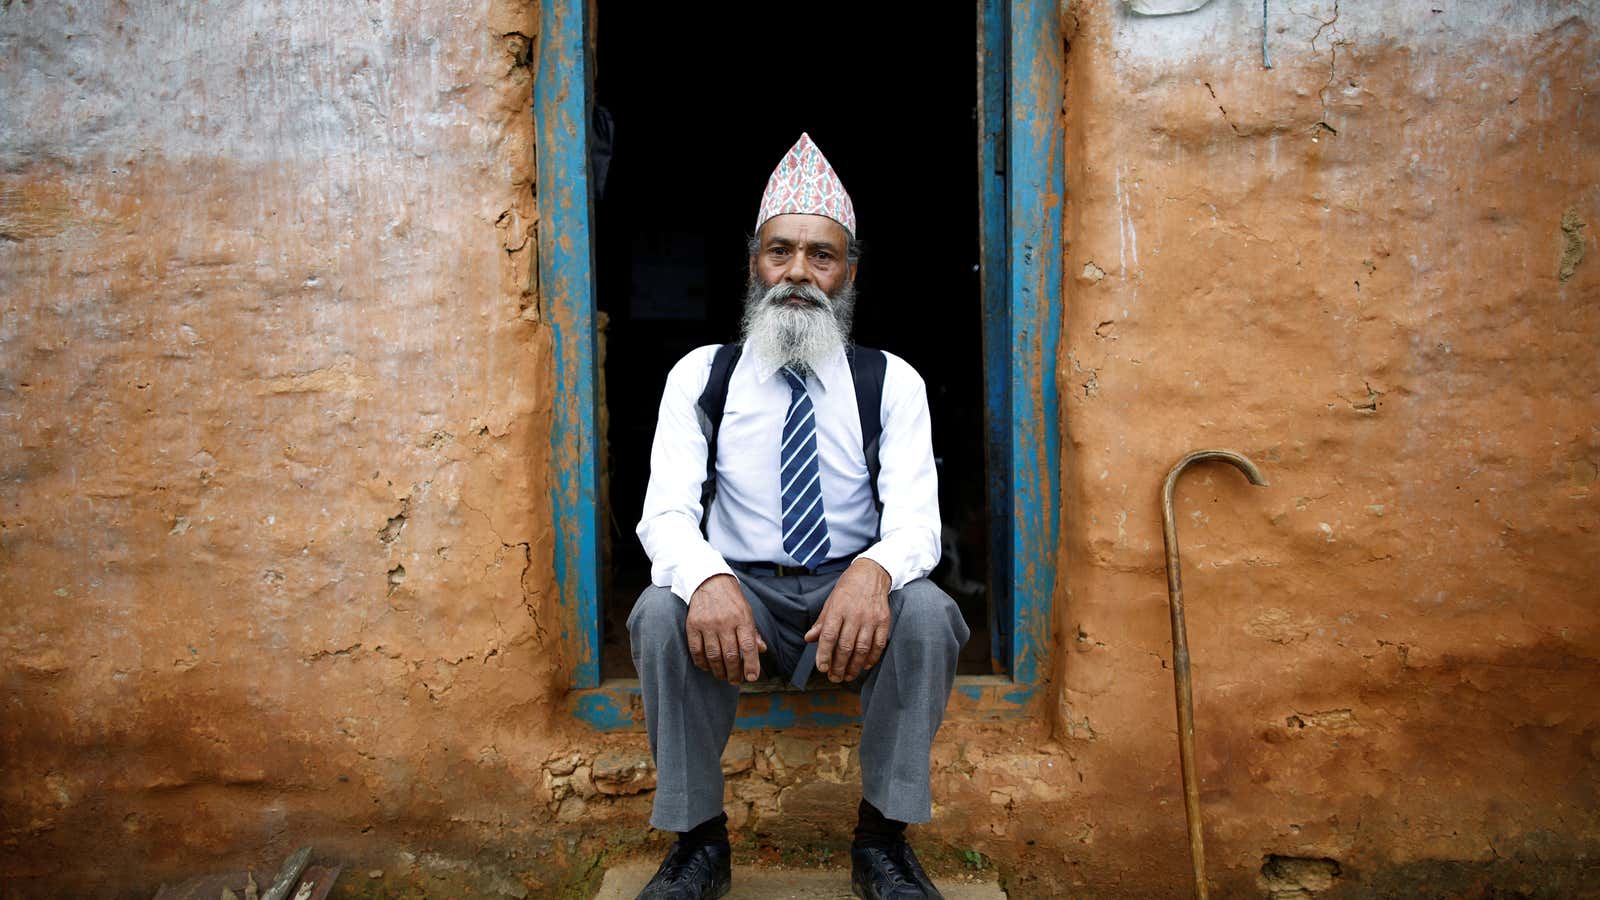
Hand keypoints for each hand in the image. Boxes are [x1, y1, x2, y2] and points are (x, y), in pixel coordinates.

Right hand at [686, 574, 767, 683]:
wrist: (709, 581)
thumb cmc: (731, 599)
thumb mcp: (747, 612)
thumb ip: (753, 632)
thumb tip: (761, 650)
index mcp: (742, 618)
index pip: (748, 646)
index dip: (751, 665)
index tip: (752, 677)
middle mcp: (725, 622)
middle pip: (731, 655)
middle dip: (734, 673)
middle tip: (735, 681)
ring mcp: (708, 624)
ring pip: (714, 655)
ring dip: (719, 670)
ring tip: (723, 676)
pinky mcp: (693, 625)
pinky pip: (696, 650)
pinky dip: (702, 662)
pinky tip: (707, 667)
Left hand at [804, 558, 891, 682]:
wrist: (872, 573)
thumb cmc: (848, 588)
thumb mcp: (831, 601)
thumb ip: (821, 622)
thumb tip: (809, 639)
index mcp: (838, 608)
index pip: (829, 635)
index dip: (824, 654)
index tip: (821, 668)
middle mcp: (855, 614)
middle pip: (845, 646)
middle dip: (838, 666)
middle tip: (834, 677)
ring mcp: (871, 618)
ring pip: (862, 649)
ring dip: (854, 666)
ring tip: (847, 676)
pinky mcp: (884, 621)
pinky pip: (878, 644)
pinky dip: (872, 658)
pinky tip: (865, 666)